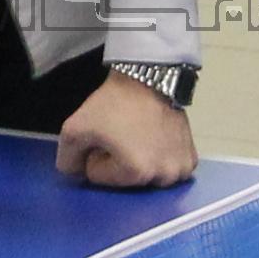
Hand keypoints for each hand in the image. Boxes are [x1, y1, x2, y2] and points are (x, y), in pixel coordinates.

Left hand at [56, 77, 196, 191]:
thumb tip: (75, 176)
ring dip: (139, 162)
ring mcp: (181, 170)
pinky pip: (165, 170)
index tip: (105, 134)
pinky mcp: (191, 160)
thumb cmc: (114, 103)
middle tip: (121, 134)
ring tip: (139, 136)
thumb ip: (67, 161)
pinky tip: (155, 140)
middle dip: (117, 161)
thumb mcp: (74, 129)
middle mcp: (163, 177)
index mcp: (137, 173)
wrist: (150, 77)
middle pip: (123, 180)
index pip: (97, 176)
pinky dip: (158, 160)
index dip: (95, 153)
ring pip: (144, 177)